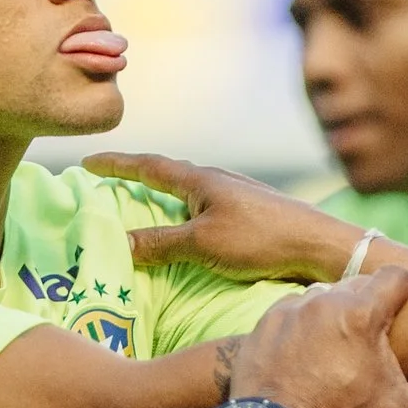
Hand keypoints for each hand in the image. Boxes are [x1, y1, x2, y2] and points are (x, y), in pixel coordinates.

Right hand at [82, 151, 362, 283]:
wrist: (321, 245)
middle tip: (110, 182)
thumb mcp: (203, 244)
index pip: (148, 167)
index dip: (116, 164)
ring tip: (146, 204)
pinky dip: (186, 210)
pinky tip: (192, 225)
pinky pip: (207, 204)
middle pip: (169, 173)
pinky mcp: (253, 210)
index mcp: (200, 180)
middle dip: (138, 176)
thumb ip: (160, 243)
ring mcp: (238, 193)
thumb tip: (119, 242)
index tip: (87, 161)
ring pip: (190, 189)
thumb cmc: (261, 240)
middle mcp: (218, 179)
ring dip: (164, 194)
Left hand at [227, 268, 407, 407]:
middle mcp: (325, 299)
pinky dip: (306, 322)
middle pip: (360, 284)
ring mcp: (292, 308)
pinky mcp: (267, 321)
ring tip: (343, 343)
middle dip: (373, 302)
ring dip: (338, 310)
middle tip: (378, 334)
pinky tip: (310, 350)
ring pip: (325, 294)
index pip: (396, 276)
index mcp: (361, 312)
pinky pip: (295, 308)